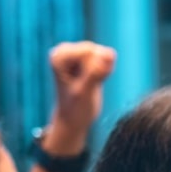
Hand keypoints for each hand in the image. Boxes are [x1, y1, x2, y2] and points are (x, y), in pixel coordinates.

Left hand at [41, 41, 116, 155]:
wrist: (73, 120)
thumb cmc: (75, 108)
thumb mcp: (85, 92)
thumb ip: (95, 72)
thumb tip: (111, 54)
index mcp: (59, 56)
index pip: (88, 51)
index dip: (95, 69)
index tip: (87, 85)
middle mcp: (65, 51)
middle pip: (95, 51)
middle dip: (98, 69)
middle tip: (89, 86)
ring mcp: (75, 55)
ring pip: (102, 55)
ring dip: (102, 72)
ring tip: (91, 85)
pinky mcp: (85, 60)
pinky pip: (105, 59)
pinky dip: (105, 72)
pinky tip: (95, 83)